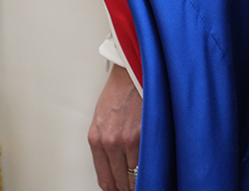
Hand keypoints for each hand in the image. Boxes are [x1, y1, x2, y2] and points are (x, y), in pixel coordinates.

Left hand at [88, 64, 141, 190]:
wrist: (131, 70)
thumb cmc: (119, 91)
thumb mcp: (101, 119)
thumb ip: (104, 144)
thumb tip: (114, 168)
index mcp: (96, 139)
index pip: (105, 180)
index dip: (115, 189)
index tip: (122, 189)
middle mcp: (109, 142)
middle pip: (119, 183)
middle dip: (127, 187)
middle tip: (135, 185)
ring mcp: (126, 141)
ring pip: (133, 179)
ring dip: (140, 181)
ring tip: (146, 178)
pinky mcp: (142, 136)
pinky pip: (145, 166)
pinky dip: (150, 171)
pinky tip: (152, 169)